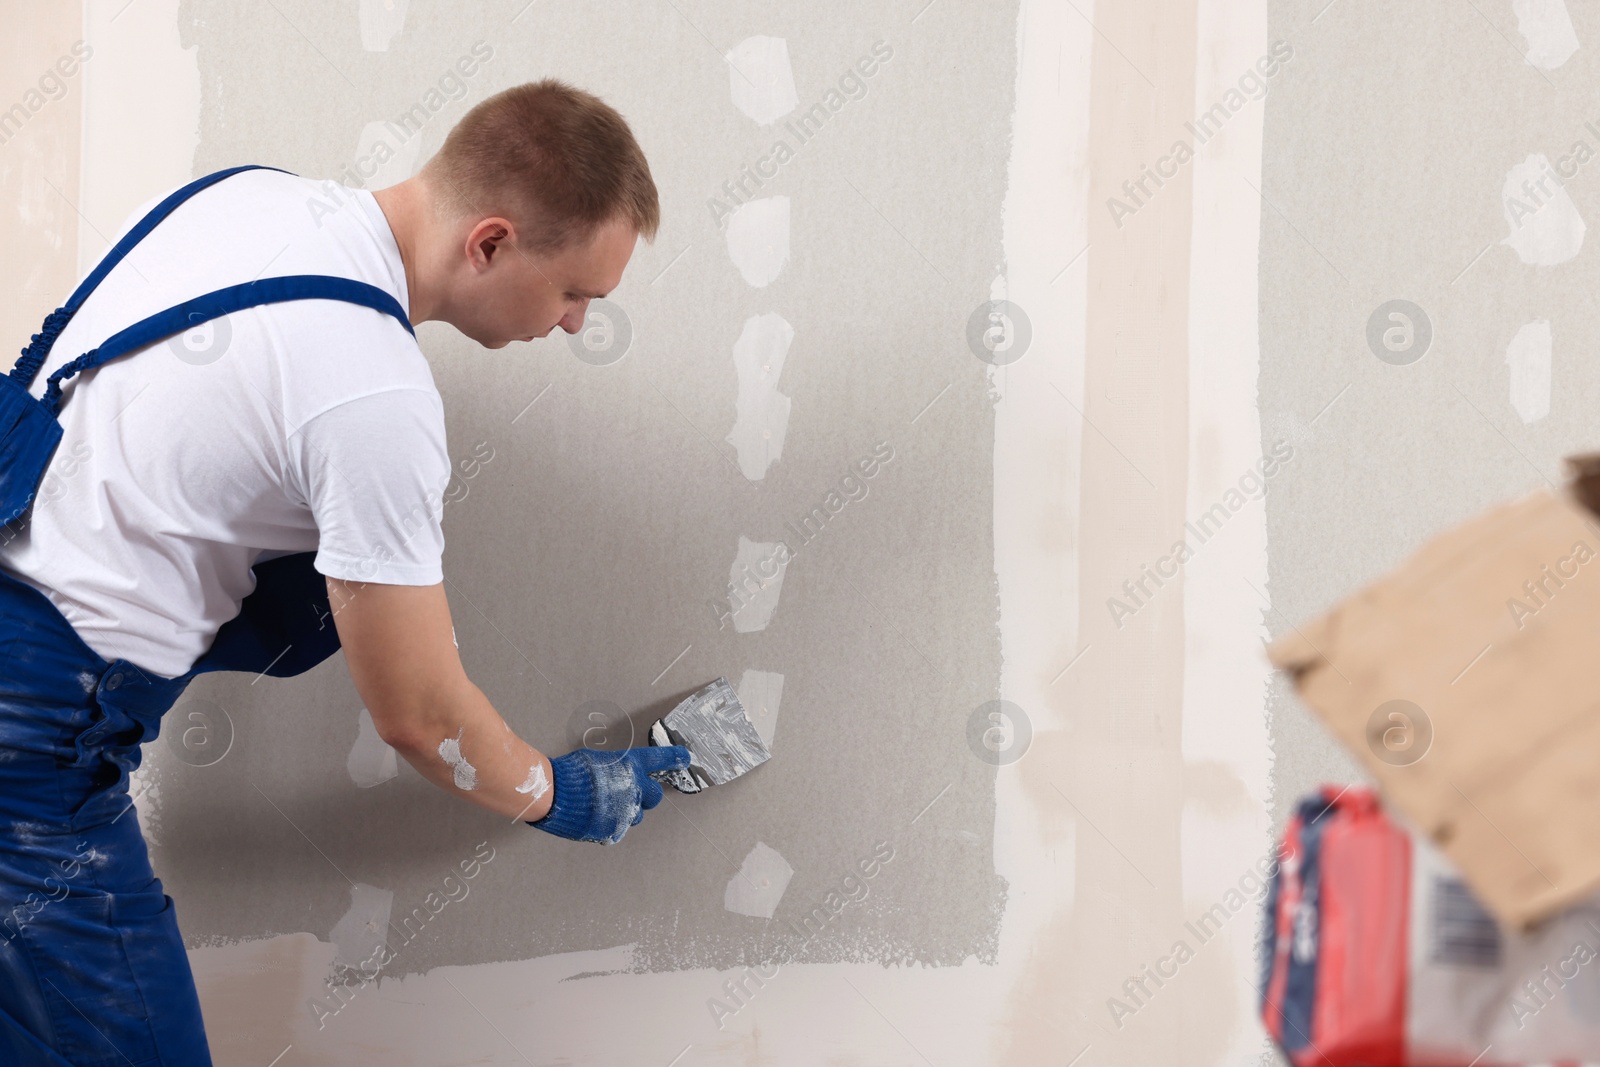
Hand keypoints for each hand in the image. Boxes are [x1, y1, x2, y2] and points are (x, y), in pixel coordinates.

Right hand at [527, 745, 691, 843]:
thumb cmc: (569, 773)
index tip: (685, 758)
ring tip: (603, 805)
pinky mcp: (615, 830)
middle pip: (655, 796)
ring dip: (626, 811)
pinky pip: (619, 828)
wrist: (553, 795)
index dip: (674, 758)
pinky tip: (594, 817)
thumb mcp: (595, 760)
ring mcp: (626, 812)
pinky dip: (610, 824)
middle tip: (628, 792)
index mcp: (630, 766)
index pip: (659, 760)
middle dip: (645, 795)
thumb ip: (614, 770)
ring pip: (637, 815)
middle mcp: (634, 788)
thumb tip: (616, 776)